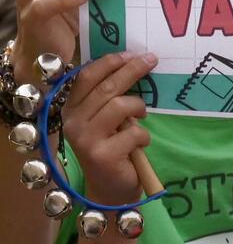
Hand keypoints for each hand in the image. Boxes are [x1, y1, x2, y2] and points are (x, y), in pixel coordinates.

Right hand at [61, 51, 157, 202]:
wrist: (110, 190)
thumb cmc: (111, 150)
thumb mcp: (105, 121)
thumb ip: (108, 100)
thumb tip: (131, 66)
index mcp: (70, 109)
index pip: (87, 77)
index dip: (109, 62)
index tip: (131, 54)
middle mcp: (73, 121)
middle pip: (106, 87)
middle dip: (132, 70)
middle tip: (152, 60)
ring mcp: (85, 138)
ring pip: (120, 106)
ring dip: (139, 108)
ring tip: (142, 116)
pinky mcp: (102, 154)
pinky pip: (134, 133)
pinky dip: (143, 136)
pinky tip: (140, 144)